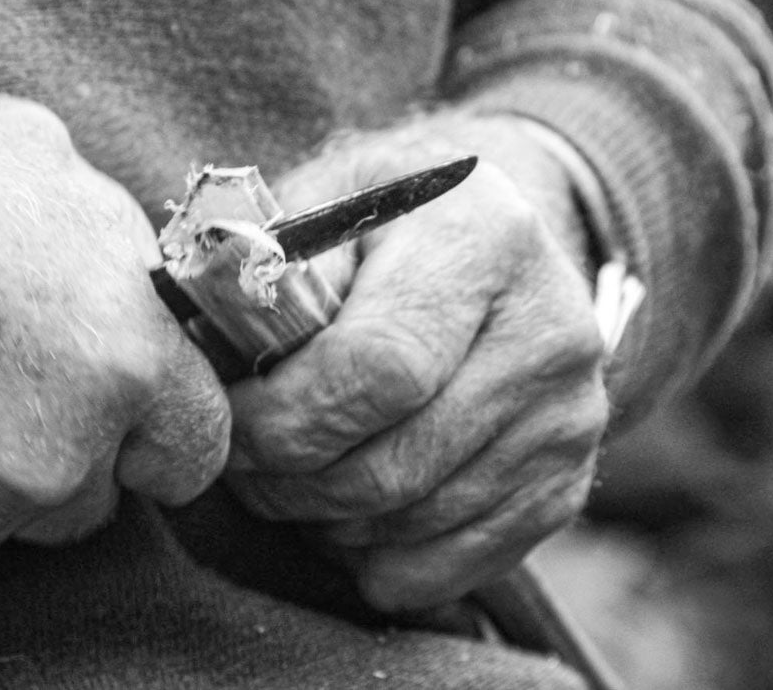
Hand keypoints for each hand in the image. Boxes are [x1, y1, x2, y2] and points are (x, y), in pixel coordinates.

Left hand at [222, 113, 607, 610]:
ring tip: (280, 477)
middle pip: (394, 462)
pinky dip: (376, 561)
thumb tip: (201, 354)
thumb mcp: (322, 205)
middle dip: (289, 480)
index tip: (225, 417)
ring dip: (323, 521)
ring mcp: (571, 413)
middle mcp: (550, 327)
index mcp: (483, 236)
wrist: (488, 239)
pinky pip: (453, 566)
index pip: (380, 368)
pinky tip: (338, 513)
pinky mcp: (570, 479)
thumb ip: (268, 271)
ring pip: (415, 521)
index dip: (282, 415)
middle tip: (239, 461)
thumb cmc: (378, 225)